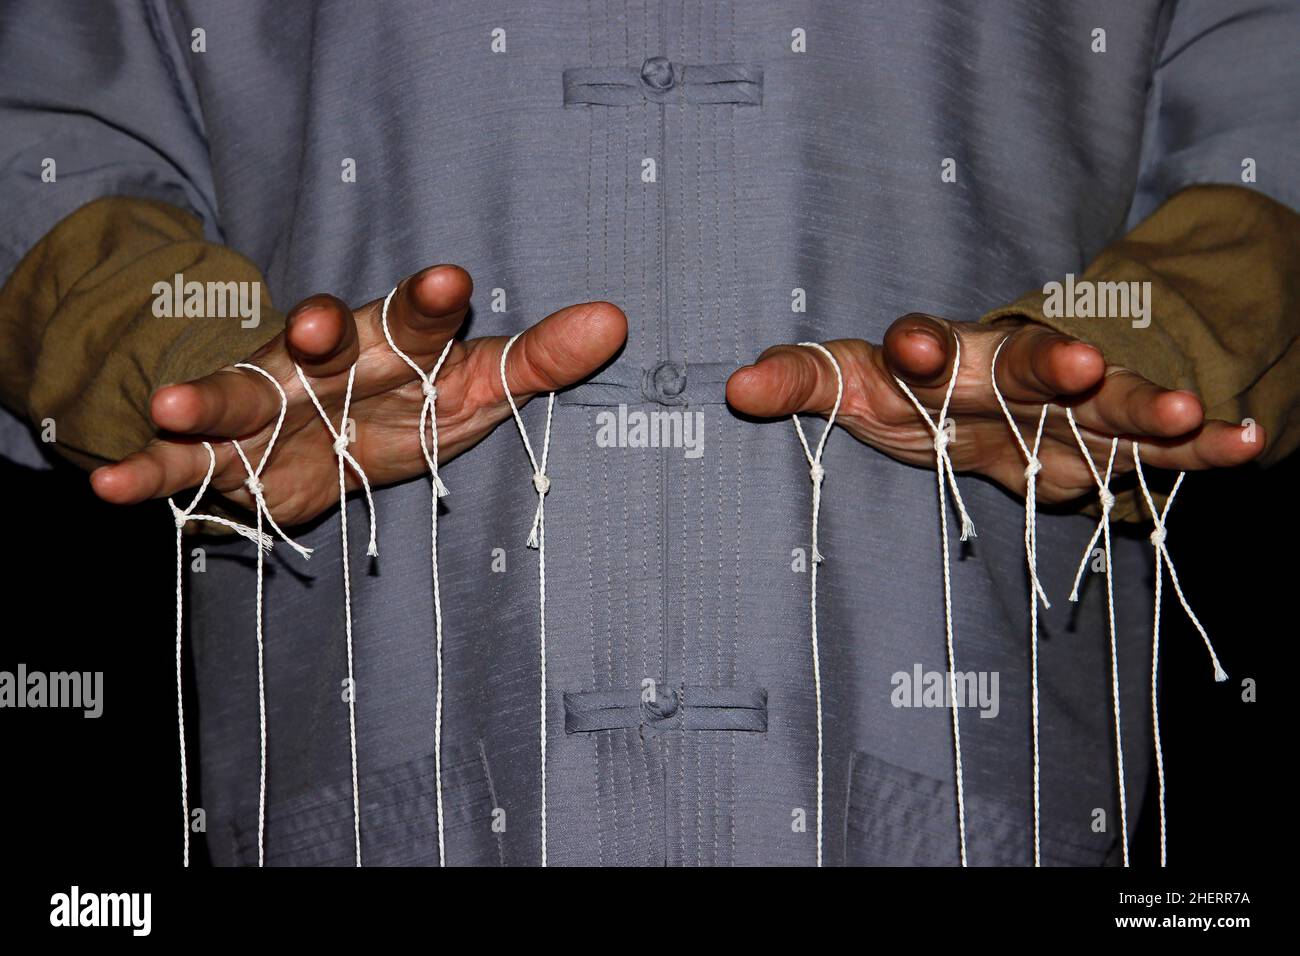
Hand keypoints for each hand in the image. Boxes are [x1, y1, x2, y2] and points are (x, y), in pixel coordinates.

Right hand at [90, 264, 626, 522]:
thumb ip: (539, 357)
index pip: (417, 316)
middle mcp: (326, 363)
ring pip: (237, 395)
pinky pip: (185, 463)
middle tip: (313, 323)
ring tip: (166, 405)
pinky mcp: (230, 456)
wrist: (332, 438)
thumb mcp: (478, 387)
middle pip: (319, 342)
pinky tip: (110, 486)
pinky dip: (149, 472)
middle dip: (314, 332)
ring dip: (204, 398)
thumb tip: (616, 319)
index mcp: (396, 345)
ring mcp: (271, 405)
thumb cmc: (414, 403)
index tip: (452, 281)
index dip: (432, 300)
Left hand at [725, 313, 1263, 503]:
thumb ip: (807, 382)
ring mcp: (1068, 402)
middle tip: (1083, 365)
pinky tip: (1245, 440)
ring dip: (1146, 405)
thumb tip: (732, 384)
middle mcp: (1007, 370)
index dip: (916, 346)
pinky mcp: (1116, 434)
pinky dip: (1203, 442)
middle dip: (1055, 364)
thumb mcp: (863, 392)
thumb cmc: (922, 397)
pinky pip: (1162, 439)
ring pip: (1110, 400)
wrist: (1007, 389)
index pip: (921, 344)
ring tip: (1188, 412)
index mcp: (938, 360)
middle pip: (1031, 362)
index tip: (914, 347)